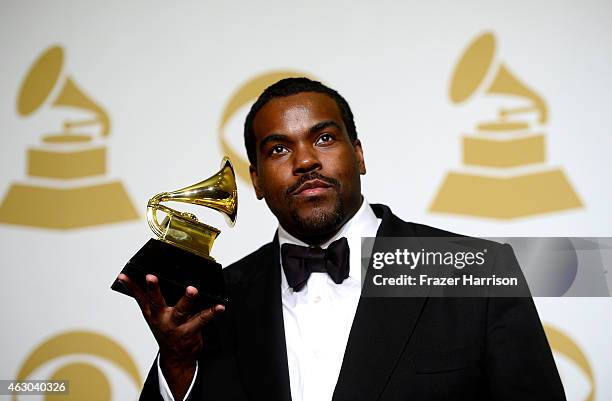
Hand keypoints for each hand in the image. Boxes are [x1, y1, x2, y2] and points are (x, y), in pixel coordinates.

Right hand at [117, 273, 223, 398]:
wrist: (177, 357)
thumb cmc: (167, 331)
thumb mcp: (155, 317)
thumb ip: (154, 299)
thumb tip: (154, 276)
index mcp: (151, 313)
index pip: (139, 297)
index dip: (131, 286)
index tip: (124, 275)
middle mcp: (161, 318)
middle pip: (156, 302)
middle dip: (154, 289)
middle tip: (151, 277)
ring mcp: (175, 326)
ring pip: (181, 310)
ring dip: (187, 299)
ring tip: (192, 289)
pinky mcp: (190, 331)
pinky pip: (202, 319)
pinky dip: (212, 312)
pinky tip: (219, 306)